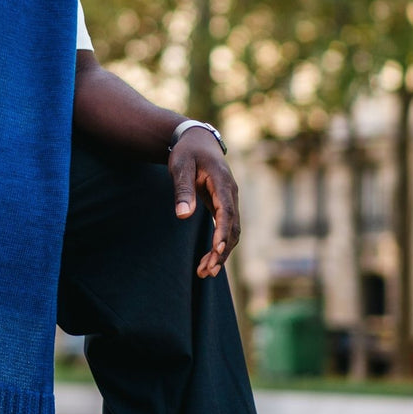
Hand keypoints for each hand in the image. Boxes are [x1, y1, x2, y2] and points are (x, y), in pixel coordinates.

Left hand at [169, 131, 240, 278]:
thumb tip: (183, 216)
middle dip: (222, 250)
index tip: (216, 249)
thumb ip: (182, 189)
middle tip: (207, 270)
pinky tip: (207, 261)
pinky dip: (219, 246)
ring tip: (204, 272)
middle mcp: (231, 193)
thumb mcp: (179, 166)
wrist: (197, 141)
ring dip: (221, 253)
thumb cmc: (187, 152)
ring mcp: (229, 200)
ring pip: (231, 231)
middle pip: (233, 226)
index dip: (222, 231)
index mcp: (222, 181)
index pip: (226, 210)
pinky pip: (225, 229)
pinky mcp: (223, 206)